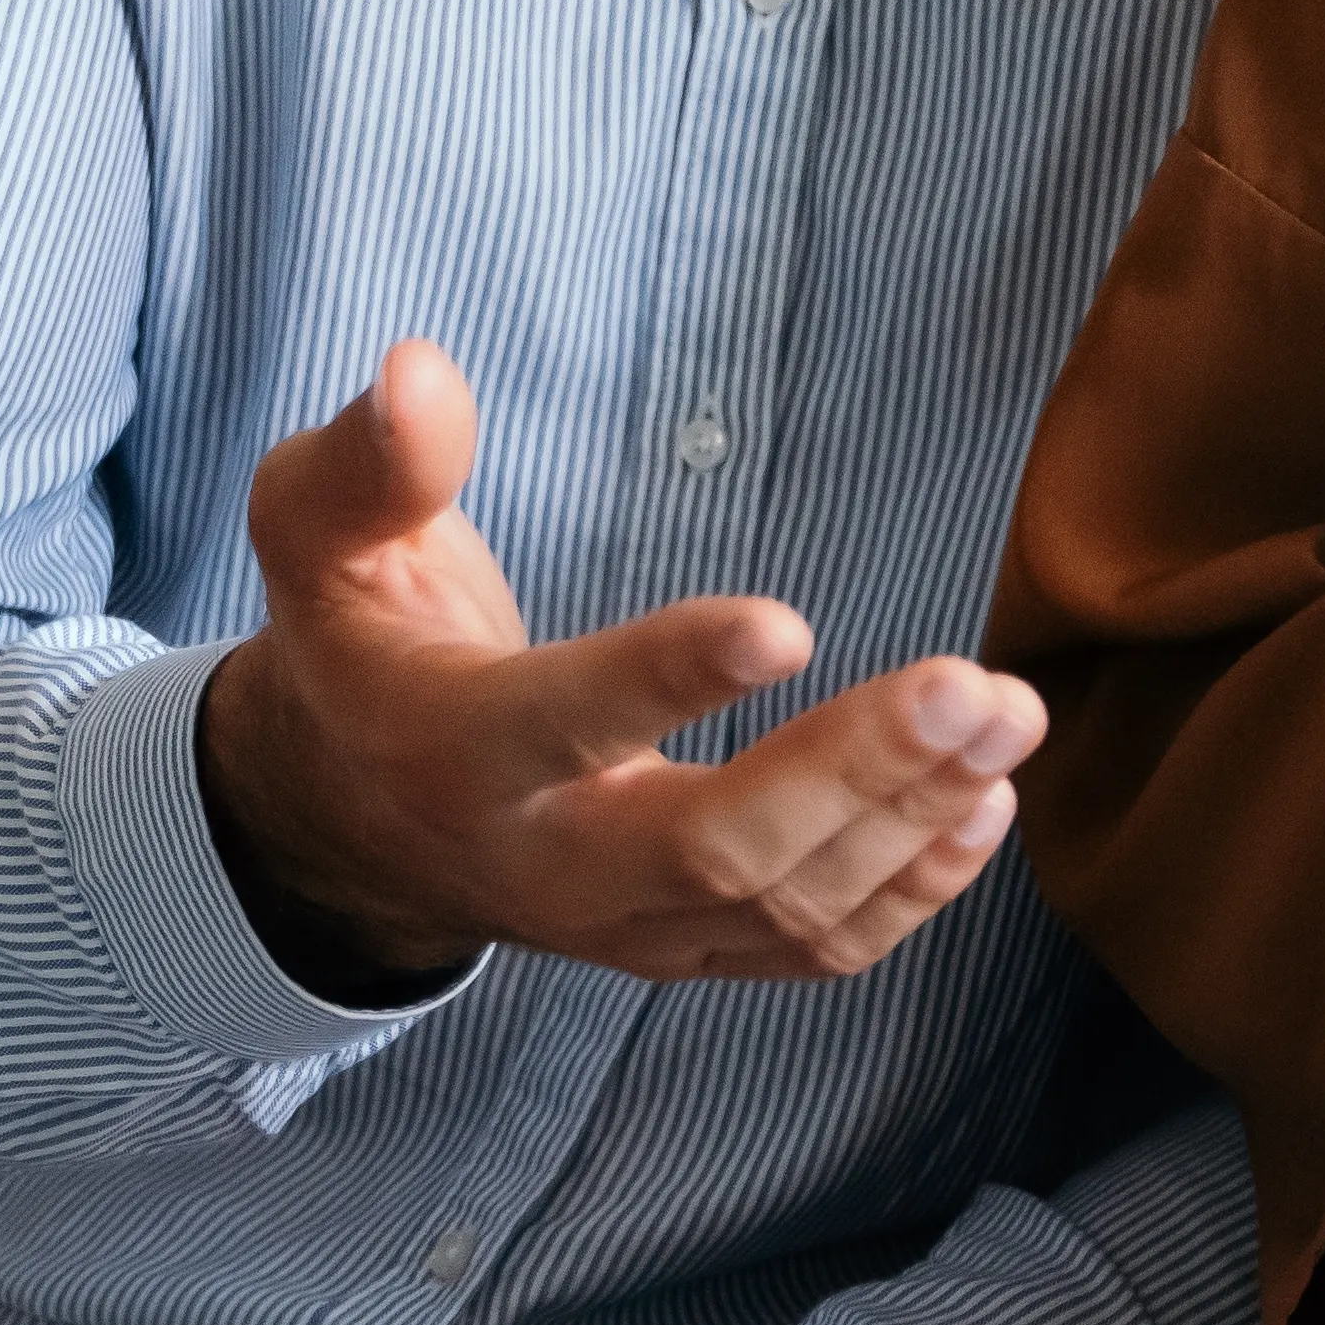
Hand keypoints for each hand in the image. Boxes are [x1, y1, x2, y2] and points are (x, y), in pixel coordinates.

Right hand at [195, 341, 1036, 997]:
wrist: (348, 818)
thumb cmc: (357, 642)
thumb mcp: (315, 535)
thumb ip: (367, 463)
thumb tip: (419, 370)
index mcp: (448, 748)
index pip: (559, 724)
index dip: (668, 679)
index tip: (788, 618)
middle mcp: (538, 862)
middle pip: (710, 851)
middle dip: (854, 772)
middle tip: (977, 687)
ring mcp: (616, 927)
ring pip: (780, 908)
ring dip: (910, 820)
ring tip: (1009, 720)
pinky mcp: (676, 953)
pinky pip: (805, 952)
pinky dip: (908, 893)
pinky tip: (980, 809)